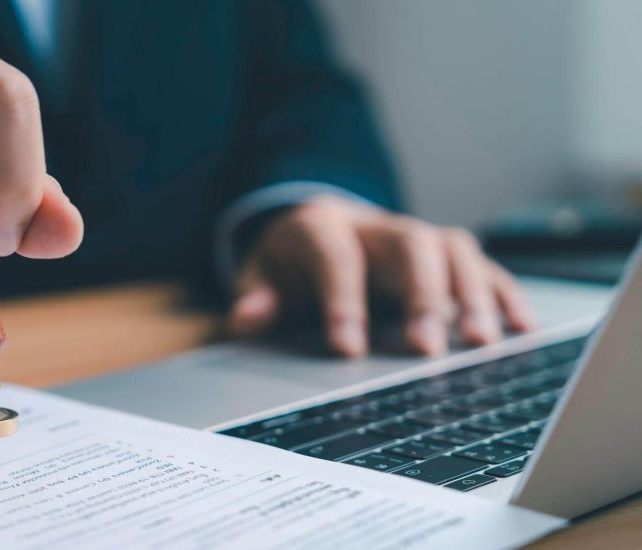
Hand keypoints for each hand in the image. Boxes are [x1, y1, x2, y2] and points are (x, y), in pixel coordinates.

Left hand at [229, 196, 534, 356]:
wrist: (320, 227)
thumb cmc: (291, 262)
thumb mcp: (260, 275)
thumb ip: (255, 296)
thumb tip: (246, 319)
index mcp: (323, 229)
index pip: (336, 258)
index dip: (343, 301)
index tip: (348, 349)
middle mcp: (377, 227)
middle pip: (410, 245)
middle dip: (421, 294)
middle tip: (427, 349)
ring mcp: (416, 238)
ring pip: (454, 250)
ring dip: (472, 294)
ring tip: (483, 342)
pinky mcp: (445, 255)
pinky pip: (482, 265)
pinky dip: (503, 294)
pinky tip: (521, 329)